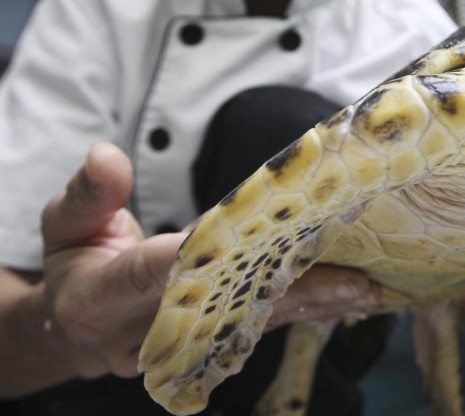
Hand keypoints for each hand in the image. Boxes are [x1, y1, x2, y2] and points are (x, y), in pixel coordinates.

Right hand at [40, 143, 379, 380]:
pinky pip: (262, 327)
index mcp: (102, 296)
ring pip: (254, 325)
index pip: (155, 273)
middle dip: (291, 294)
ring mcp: (183, 344)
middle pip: (226, 308)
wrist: (74, 325)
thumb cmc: (74, 260)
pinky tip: (348, 299)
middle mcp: (146, 331)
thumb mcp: (64, 222)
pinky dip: (305, 311)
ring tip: (365, 291)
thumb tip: (106, 155)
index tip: (254, 239)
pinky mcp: (210, 343)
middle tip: (351, 282)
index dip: (202, 255)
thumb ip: (89, 193)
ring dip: (312, 306)